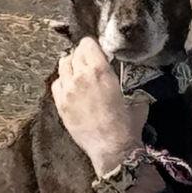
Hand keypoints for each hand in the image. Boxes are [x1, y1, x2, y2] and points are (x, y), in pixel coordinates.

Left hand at [51, 36, 151, 172]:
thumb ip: (128, 85)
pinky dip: (63, 82)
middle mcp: (80, 77)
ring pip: (62, 65)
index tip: (98, 51)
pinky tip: (71, 88)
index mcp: (100, 71)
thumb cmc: (127, 125)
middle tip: (89, 62)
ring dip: (71, 65)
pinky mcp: (60, 105)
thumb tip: (132, 84)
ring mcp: (67, 91)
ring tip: (78, 73)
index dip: (93, 46)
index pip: (87, 44)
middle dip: (82, 54)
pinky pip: (56, 84)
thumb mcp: (135, 98)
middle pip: (73, 53)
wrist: (111, 149)